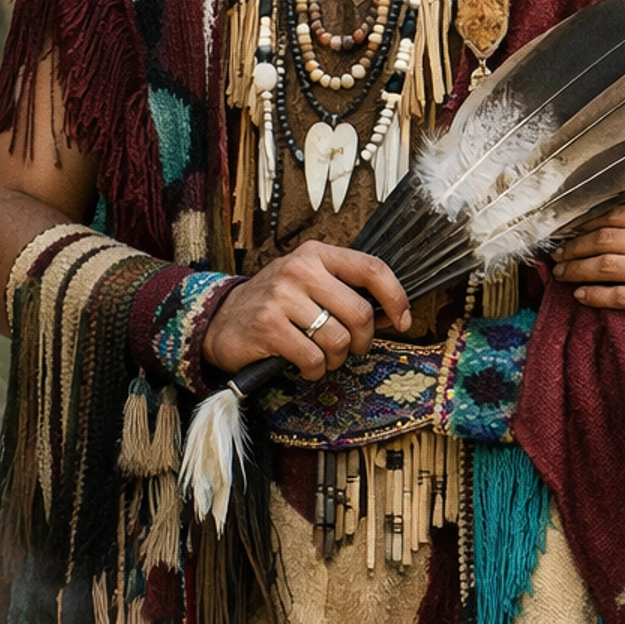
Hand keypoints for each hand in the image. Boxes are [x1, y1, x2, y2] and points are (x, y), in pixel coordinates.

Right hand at [202, 243, 410, 379]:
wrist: (221, 318)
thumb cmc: (276, 303)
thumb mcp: (309, 283)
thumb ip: (346, 290)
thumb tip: (394, 314)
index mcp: (317, 254)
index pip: (372, 268)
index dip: (396, 297)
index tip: (403, 320)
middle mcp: (300, 269)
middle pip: (360, 312)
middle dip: (362, 341)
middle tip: (351, 348)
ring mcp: (282, 296)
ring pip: (338, 339)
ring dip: (337, 358)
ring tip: (323, 356)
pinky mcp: (268, 326)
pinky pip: (313, 357)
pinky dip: (315, 369)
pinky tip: (305, 365)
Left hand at [551, 180, 624, 340]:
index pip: (621, 213)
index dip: (589, 219)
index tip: (571, 225)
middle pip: (607, 237)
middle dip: (576, 244)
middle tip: (558, 251)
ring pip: (608, 265)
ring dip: (578, 268)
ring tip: (562, 272)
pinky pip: (622, 297)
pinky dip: (597, 295)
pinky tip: (582, 295)